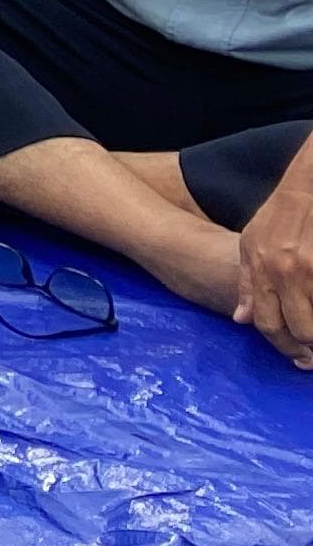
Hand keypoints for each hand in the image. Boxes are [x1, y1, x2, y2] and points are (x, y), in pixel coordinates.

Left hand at [239, 171, 312, 368]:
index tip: (295, 356)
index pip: (268, 324)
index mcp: (262, 269)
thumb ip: (247, 284)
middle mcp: (287, 272)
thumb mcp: (250, 245)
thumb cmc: (278, 217)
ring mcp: (312, 270)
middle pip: (301, 330)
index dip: (282, 346)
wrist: (307, 189)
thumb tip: (241, 320)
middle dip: (309, 347)